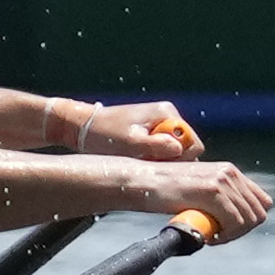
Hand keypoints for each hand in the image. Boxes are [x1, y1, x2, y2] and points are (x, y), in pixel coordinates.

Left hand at [72, 99, 204, 157]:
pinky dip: (151, 158)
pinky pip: (161, 151)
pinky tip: (135, 158)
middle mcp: (166, 117)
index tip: (159, 161)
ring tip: (136, 158)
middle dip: (167, 159)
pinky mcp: (150, 134)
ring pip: (172, 152)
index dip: (180, 157)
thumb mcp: (129, 143)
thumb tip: (180, 150)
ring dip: (158, 160)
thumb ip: (156, 146)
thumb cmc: (102, 133)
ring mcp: (159, 125)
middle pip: (184, 148)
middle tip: (144, 161)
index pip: (192, 142)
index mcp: (166, 113)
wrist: (82, 127)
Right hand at [136, 159, 274, 241]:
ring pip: (248, 220)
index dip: (249, 220)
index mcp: (230, 171)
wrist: (143, 181)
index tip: (229, 229)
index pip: (261, 201)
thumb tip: (234, 218)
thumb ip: (218, 198)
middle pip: (258, 213)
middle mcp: (230, 173)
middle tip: (218, 236)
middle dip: (241, 230)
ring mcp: (223, 180)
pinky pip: (234, 222)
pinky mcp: (213, 191)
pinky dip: (225, 236)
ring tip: (211, 236)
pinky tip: (209, 237)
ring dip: (232, 235)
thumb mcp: (199, 189)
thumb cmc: (165, 190)